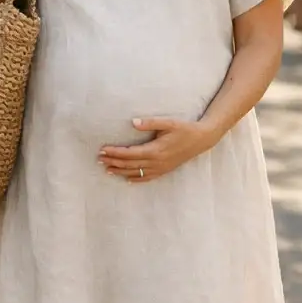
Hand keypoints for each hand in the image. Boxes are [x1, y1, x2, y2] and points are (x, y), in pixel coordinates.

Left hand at [99, 118, 217, 183]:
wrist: (202, 140)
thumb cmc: (184, 129)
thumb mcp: (168, 122)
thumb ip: (150, 122)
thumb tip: (132, 122)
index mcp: (155, 150)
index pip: (129, 153)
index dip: (115, 152)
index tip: (103, 150)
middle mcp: (156, 162)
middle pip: (129, 164)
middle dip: (113, 162)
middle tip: (99, 160)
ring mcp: (161, 168)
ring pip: (136, 173)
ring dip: (121, 172)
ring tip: (107, 170)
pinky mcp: (165, 170)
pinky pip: (148, 178)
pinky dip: (136, 179)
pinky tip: (127, 180)